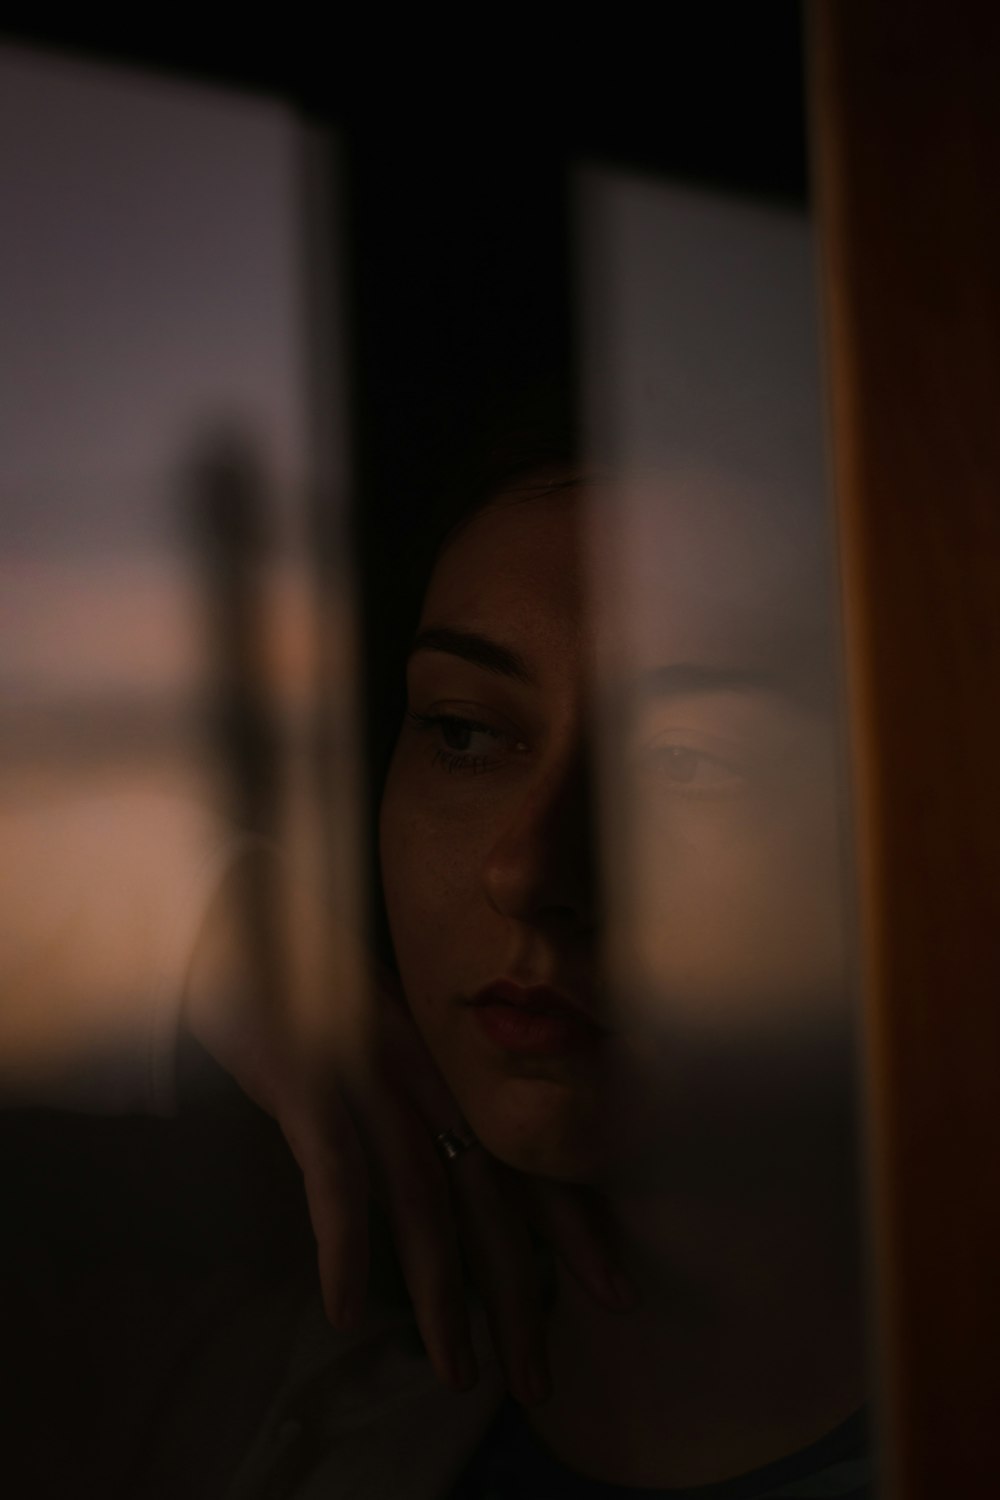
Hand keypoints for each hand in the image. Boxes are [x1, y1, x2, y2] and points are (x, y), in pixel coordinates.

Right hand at [185, 882, 634, 1403]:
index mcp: (449, 1058)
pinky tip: (347, 1310)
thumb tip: (456, 1162)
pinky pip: (335, 1175)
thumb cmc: (308, 976)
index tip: (612, 1289)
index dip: (573, 1223)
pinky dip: (344, 1244)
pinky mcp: (306, 1079)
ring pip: (423, 1196)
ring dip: (442, 1292)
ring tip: (459, 1371)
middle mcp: (425, 1068)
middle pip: (490, 1188)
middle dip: (518, 1289)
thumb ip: (421, 1087)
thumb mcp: (382, 1028)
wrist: (237, 907)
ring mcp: (368, 1072)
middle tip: (541, 1378)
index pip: (525, 1149)